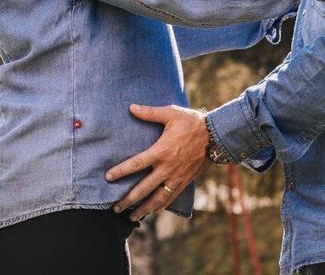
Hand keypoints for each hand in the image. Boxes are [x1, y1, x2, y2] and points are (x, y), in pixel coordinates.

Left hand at [105, 104, 209, 220]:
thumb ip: (150, 113)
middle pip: (144, 188)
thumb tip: (131, 107)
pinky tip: (151, 211)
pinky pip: (170, 197)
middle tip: (114, 207)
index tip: (108, 177)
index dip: (121, 171)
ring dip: (143, 209)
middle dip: (128, 199)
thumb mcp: (171, 113)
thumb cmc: (191, 122)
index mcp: (162, 151)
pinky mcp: (184, 182)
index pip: (137, 163)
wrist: (216, 136)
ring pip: (157, 198)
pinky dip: (159, 206)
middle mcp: (168, 168)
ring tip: (130, 217)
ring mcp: (176, 177)